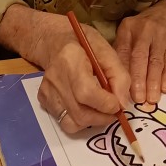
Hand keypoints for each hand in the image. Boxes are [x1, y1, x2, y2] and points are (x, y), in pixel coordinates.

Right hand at [0, 6, 130, 133]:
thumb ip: (119, 76)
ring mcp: (47, 91)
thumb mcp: (107, 51)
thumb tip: (122, 104)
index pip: (86, 93)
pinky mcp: (43, 100)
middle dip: (103, 117)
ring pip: (72, 123)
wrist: (55, 41)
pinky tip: (86, 106)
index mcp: (70, 60)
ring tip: (100, 109)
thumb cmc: (84, 44)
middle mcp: (55, 78)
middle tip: (113, 110)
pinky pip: (65, 121)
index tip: (118, 104)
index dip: (106, 104)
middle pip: (80, 113)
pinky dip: (80, 120)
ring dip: (92, 121)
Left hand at [114, 0, 165, 104]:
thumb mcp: (131, 32)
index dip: (122, 73)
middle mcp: (143, 31)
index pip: (122, 53)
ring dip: (153, 82)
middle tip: (137, 99)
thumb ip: (123, 51)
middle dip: (138, 81)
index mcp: (128, 29)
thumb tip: (115, 79)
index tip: (120, 91)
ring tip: (152, 99)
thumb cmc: (147, 27)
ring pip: (155, 62)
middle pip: (139, 58)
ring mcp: (160, 36)